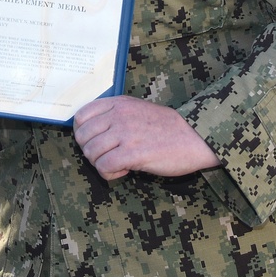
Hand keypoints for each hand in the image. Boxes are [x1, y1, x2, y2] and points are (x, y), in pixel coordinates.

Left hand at [73, 96, 220, 180]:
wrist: (194, 137)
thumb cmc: (166, 126)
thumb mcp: (136, 108)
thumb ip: (114, 114)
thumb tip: (91, 130)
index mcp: (117, 103)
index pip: (81, 116)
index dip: (82, 134)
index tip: (93, 143)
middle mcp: (118, 115)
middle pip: (83, 137)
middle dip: (90, 152)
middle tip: (106, 157)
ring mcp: (125, 133)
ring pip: (91, 153)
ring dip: (100, 164)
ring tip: (117, 164)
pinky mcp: (133, 153)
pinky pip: (105, 166)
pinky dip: (109, 174)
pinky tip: (123, 171)